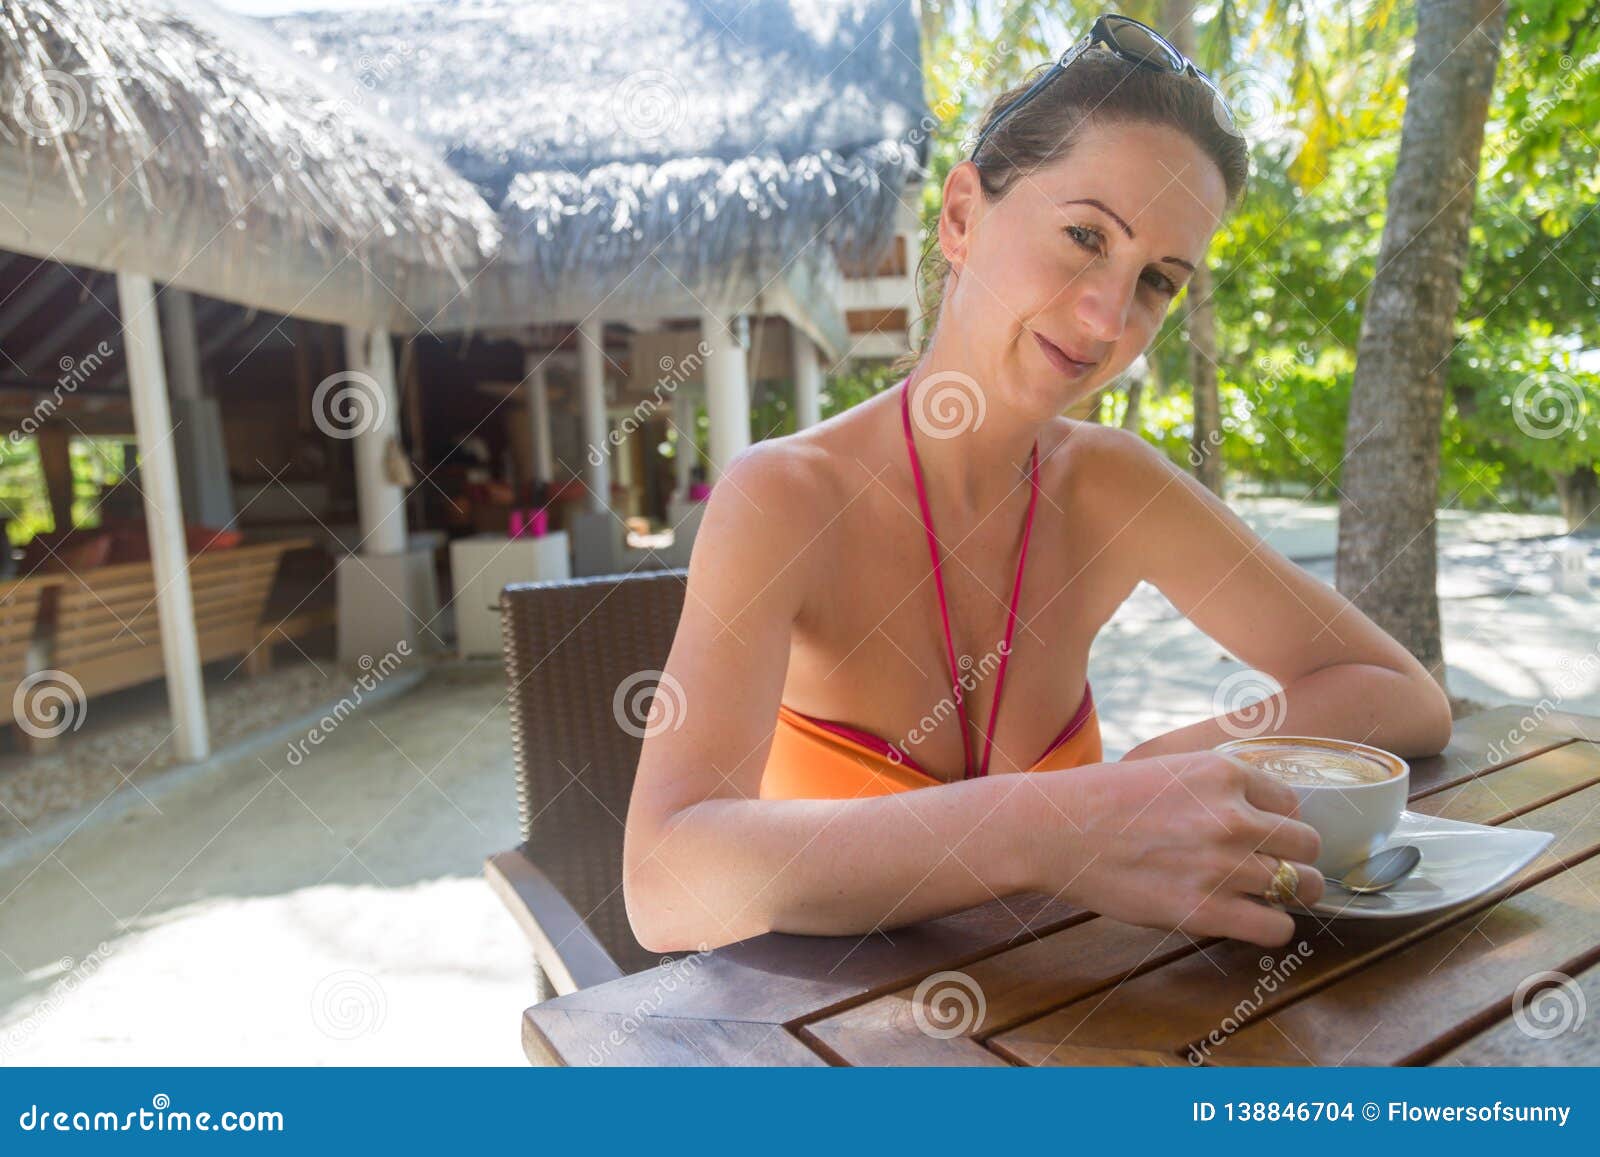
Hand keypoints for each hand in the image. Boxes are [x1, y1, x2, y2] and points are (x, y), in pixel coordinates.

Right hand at [1025, 750, 1323, 946]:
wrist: (1056, 830)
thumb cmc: (1103, 799)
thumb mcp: (1170, 768)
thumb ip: (1216, 785)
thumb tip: (1255, 809)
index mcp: (1225, 773)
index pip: (1292, 801)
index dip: (1279, 821)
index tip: (1262, 835)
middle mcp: (1233, 816)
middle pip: (1307, 844)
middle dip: (1295, 857)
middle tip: (1274, 868)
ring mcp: (1223, 865)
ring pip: (1302, 885)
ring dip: (1291, 893)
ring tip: (1267, 896)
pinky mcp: (1206, 910)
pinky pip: (1277, 927)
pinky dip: (1274, 926)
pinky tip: (1252, 919)